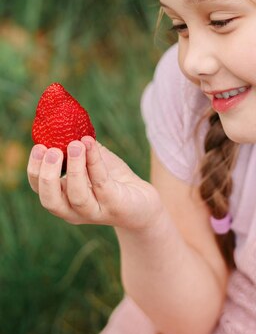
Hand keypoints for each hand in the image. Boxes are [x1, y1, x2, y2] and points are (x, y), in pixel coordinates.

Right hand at [27, 136, 161, 230]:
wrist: (142, 202)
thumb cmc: (113, 179)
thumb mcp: (93, 161)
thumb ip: (79, 147)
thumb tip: (68, 122)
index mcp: (62, 198)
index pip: (39, 188)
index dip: (35, 169)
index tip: (38, 146)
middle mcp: (73, 210)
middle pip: (50, 200)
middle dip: (47, 175)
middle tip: (51, 151)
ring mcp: (94, 211)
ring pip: (77, 195)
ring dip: (74, 168)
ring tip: (75, 144)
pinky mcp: (114, 205)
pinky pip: (101, 183)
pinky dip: (94, 163)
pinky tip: (91, 144)